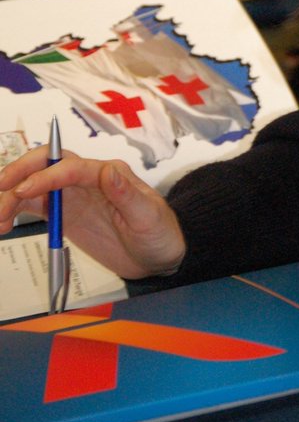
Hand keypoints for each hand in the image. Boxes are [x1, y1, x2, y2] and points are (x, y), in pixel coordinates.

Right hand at [0, 147, 186, 279]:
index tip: (23, 190)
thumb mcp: (149, 217)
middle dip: (19, 174)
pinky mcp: (64, 214)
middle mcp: (87, 179)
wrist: (158, 255)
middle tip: (0, 194)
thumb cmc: (159, 233)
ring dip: (11, 196)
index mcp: (108, 174)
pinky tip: (3, 225)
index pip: (71, 167)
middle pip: (46, 165)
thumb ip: (129, 195)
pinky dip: (14, 211)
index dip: (45, 176)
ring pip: (34, 186)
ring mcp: (73, 196)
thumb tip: (109, 171)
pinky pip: (33, 206)